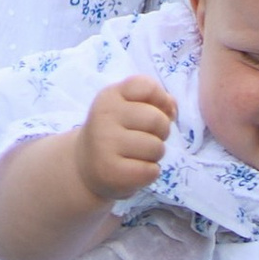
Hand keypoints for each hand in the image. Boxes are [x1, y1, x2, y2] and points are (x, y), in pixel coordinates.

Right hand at [72, 76, 174, 202]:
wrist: (85, 164)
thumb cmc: (116, 131)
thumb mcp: (128, 107)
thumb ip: (155, 101)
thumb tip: (172, 107)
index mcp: (110, 97)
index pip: (148, 87)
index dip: (162, 99)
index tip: (155, 110)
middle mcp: (104, 117)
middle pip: (157, 119)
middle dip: (162, 131)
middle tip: (147, 137)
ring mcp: (105, 145)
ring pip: (156, 147)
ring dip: (155, 154)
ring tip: (138, 154)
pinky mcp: (111, 172)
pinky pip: (151, 171)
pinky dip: (150, 172)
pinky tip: (134, 169)